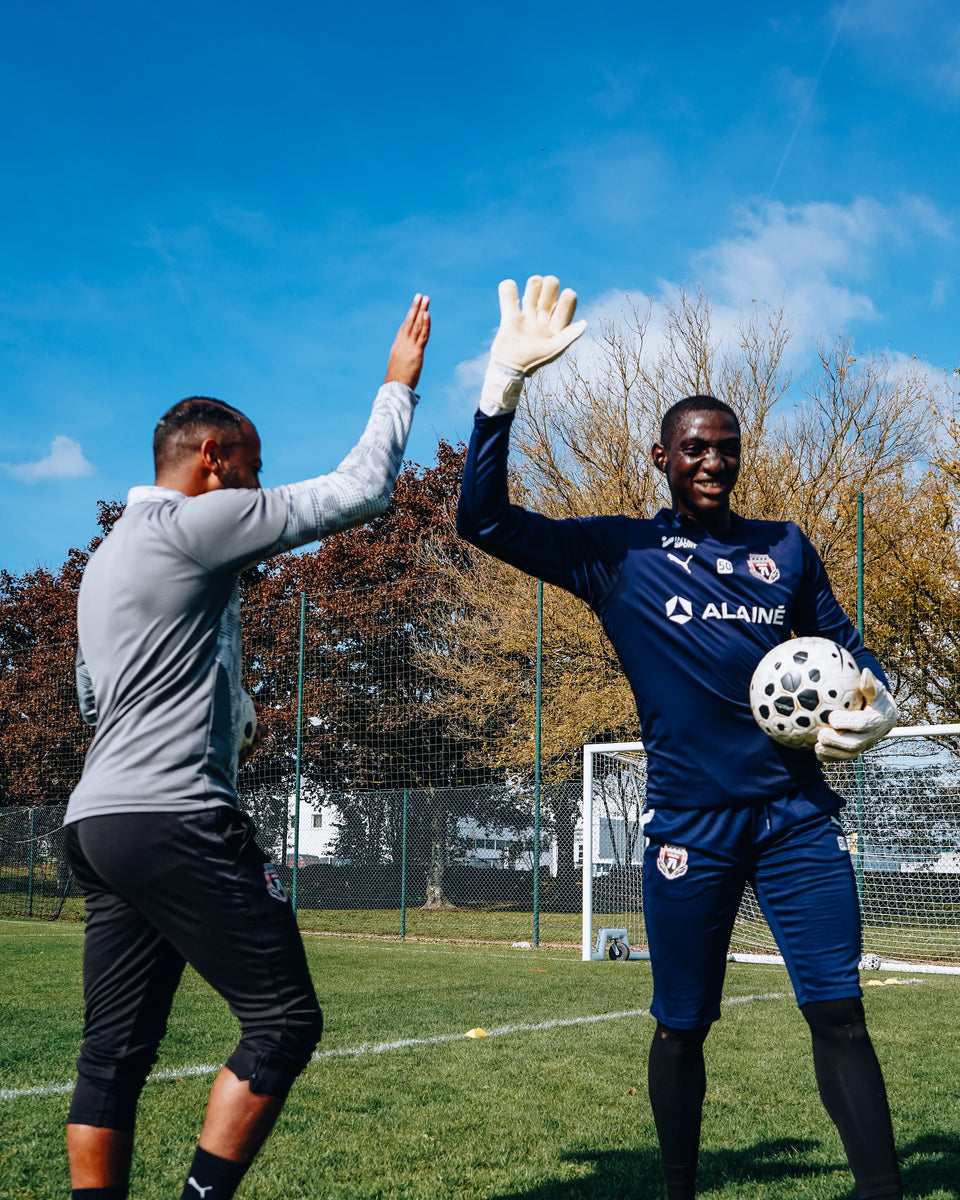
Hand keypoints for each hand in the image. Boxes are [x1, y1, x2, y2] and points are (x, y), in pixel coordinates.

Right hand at [384, 294, 430, 389]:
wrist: (395, 388)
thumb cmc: (397, 381)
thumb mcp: (399, 366)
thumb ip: (404, 359)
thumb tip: (407, 361)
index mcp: (397, 346)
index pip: (404, 328)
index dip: (410, 317)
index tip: (414, 307)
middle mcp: (402, 343)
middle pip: (410, 322)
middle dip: (415, 308)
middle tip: (419, 295)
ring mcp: (409, 347)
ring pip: (416, 325)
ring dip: (421, 310)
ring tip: (425, 299)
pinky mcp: (416, 352)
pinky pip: (422, 335)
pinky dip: (424, 324)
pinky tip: (427, 314)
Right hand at [480, 275, 586, 415]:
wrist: (509, 368)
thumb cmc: (534, 361)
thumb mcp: (554, 350)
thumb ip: (569, 336)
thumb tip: (584, 323)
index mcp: (557, 325)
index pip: (567, 303)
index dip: (568, 297)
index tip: (567, 294)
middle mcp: (543, 318)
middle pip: (550, 290)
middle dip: (550, 287)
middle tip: (544, 299)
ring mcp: (527, 315)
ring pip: (533, 287)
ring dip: (534, 284)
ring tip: (529, 297)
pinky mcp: (510, 316)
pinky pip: (508, 296)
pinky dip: (508, 289)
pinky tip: (511, 290)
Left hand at [815, 668, 897, 761]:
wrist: (883, 718)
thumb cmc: (875, 700)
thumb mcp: (876, 691)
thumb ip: (870, 685)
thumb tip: (866, 672)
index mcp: (876, 720)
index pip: (863, 724)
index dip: (848, 722)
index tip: (832, 717)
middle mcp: (871, 736)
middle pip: (855, 744)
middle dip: (837, 741)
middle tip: (821, 735)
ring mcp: (863, 746)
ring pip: (848, 754)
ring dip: (831, 752)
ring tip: (816, 746)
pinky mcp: (855, 752)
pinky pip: (843, 758)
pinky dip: (830, 757)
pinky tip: (817, 752)